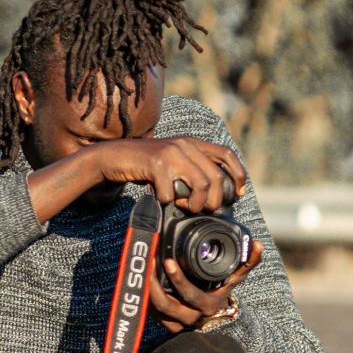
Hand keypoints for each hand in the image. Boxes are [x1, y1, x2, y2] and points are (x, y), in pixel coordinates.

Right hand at [86, 137, 246, 211]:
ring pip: (202, 185)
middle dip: (214, 201)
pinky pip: (172, 191)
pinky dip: (168, 201)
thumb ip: (192, 169)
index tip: (239, 193)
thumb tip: (215, 195)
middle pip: (216, 178)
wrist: (113, 156)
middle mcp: (185, 144)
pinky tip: (162, 199)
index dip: (238, 174)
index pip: (226, 154)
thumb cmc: (145, 165)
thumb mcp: (173, 161)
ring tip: (184, 206)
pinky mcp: (156, 163)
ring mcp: (171, 152)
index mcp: (192, 143)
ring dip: (195, 204)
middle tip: (202, 209)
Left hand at [149, 241, 263, 332]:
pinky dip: (145, 297)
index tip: (167, 261)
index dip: (178, 280)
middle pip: (166, 304)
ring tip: (140, 267)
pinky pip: (151, 313)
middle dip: (153, 284)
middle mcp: (191, 317)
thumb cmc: (223, 295)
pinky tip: (140, 280)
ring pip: (155, 309)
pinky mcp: (165, 324)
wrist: (216, 321)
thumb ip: (248, 262)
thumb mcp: (236, 280)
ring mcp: (176, 323)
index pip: (190, 294)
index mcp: (208, 306)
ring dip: (145, 289)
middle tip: (147, 261)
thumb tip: (258, 245)